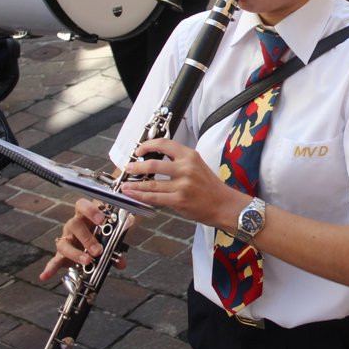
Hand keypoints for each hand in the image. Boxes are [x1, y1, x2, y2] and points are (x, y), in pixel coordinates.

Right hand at [40, 198, 127, 280]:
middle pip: (75, 225)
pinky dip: (50, 268)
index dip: (90, 210)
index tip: (101, 219)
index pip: (82, 205)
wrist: (95, 241)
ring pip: (64, 243)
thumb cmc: (105, 231)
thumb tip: (122, 261)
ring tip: (87, 261)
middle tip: (98, 250)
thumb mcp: (116, 232)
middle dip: (87, 238)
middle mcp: (74, 225)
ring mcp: (67, 239)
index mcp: (86, 214)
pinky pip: (54, 260)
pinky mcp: (62, 254)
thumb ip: (120, 241)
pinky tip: (45, 275)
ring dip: (76, 253)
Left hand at [118, 137, 238, 225]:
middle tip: (129, 167)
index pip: (164, 144)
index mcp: (190, 156)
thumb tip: (154, 161)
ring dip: (135, 185)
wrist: (223, 204)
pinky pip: (155, 198)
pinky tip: (133, 195)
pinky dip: (141, 196)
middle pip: (154, 164)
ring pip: (151, 183)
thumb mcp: (197, 165)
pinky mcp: (179, 200)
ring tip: (125, 185)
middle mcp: (186, 168)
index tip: (139, 150)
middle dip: (136, 166)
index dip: (148, 145)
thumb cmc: (210, 186)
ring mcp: (182, 185)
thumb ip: (179, 161)